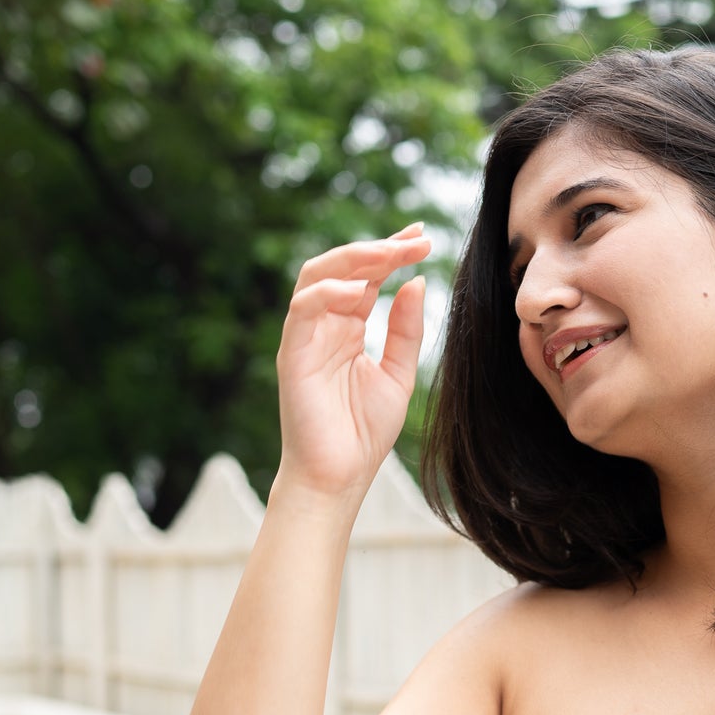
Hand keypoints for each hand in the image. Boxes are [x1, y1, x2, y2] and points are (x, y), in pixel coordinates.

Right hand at [274, 223, 431, 504]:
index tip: (422, 236)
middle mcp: (324, 326)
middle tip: (414, 239)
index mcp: (347, 328)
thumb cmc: (364, 434)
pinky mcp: (291, 352)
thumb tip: (416, 281)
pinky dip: (329, 292)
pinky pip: (303, 308)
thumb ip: (406, 331)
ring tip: (389, 254)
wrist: (339, 478)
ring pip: (317, 276)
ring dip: (354, 260)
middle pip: (342, 267)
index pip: (367, 277)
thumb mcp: (398, 375)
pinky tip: (360, 289)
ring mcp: (305, 336)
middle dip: (378, 248)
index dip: (391, 252)